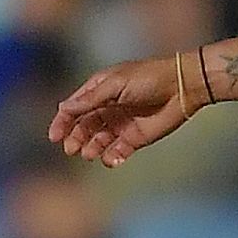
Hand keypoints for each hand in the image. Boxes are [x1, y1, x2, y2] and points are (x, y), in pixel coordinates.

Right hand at [48, 53, 202, 165]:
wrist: (183, 87)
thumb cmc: (148, 78)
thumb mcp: (114, 84)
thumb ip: (89, 99)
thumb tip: (63, 108)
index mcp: (99, 91)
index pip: (74, 108)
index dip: (62, 122)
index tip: (55, 136)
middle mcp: (106, 109)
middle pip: (83, 127)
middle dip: (75, 139)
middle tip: (72, 149)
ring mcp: (120, 125)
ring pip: (97, 141)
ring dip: (90, 149)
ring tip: (89, 154)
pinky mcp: (135, 139)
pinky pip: (117, 152)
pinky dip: (111, 158)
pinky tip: (110, 159)